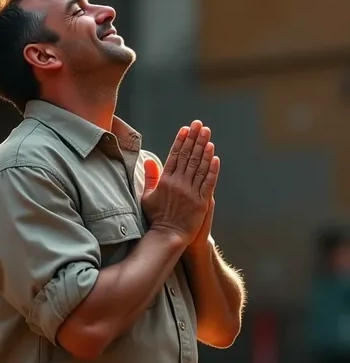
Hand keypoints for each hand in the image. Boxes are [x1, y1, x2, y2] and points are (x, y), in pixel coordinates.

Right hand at [142, 121, 219, 245]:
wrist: (167, 237)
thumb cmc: (156, 218)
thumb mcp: (147, 197)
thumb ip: (150, 178)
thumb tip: (148, 160)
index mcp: (165, 181)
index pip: (175, 156)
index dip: (181, 141)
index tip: (186, 129)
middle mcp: (179, 184)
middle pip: (188, 157)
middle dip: (194, 139)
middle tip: (200, 125)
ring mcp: (191, 192)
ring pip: (199, 166)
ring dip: (204, 149)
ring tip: (208, 135)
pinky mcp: (201, 202)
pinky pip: (208, 182)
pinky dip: (212, 169)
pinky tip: (215, 157)